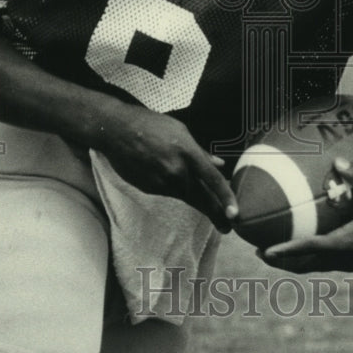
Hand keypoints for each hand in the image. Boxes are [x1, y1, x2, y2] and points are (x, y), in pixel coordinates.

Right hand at [91, 100, 237, 232]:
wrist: (117, 131)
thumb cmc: (151, 125)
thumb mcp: (181, 131)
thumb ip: (201, 152)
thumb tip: (220, 164)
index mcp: (188, 153)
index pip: (213, 180)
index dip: (226, 198)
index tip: (235, 215)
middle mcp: (176, 172)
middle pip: (201, 199)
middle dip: (216, 215)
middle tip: (227, 227)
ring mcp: (161, 183)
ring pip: (184, 194)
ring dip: (189, 191)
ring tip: (175, 171)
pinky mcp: (150, 189)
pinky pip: (167, 190)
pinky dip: (170, 184)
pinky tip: (158, 166)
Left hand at [260, 158, 352, 272]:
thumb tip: (337, 161)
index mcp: (346, 242)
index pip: (310, 247)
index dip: (287, 250)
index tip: (266, 250)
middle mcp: (342, 257)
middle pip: (303, 264)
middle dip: (280, 261)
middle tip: (257, 251)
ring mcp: (345, 263)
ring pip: (310, 267)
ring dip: (290, 263)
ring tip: (269, 254)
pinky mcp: (348, 263)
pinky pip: (319, 263)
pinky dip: (304, 259)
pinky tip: (296, 248)